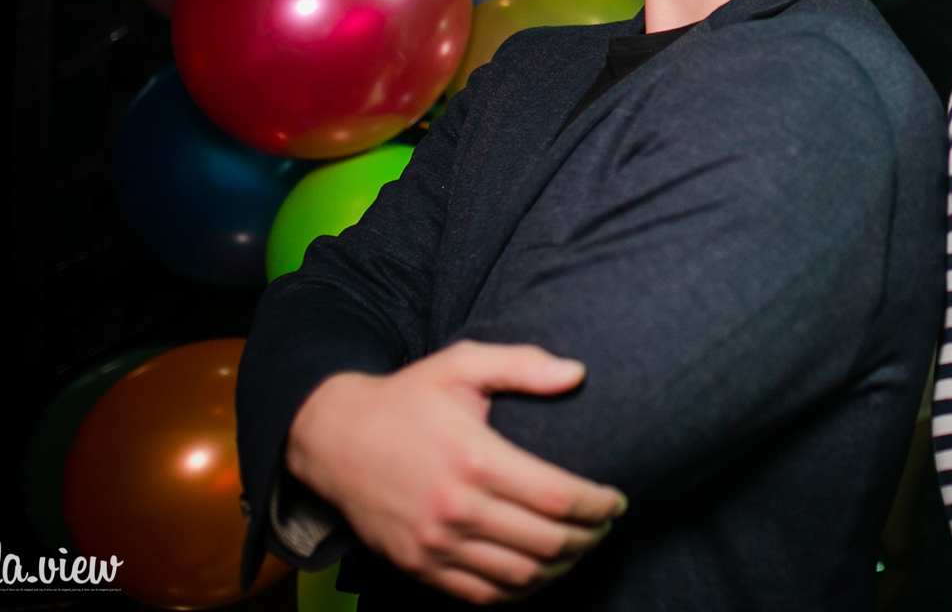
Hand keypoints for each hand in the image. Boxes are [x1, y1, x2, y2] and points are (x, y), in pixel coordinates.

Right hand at [286, 341, 626, 603]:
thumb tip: (578, 372)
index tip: (617, 500)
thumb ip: (521, 365)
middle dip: (588, 537)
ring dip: (561, 567)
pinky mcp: (419, 565)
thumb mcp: (460, 364)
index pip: (556, 496)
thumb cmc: (407, 398)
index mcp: (474, 458)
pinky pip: (482, 594)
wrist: (334, 439)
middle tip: (606, 525)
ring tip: (580, 546)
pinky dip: (520, 590)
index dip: (597, 504)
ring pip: (518, 576)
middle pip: (544, 542)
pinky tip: (539, 571)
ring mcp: (434, 544)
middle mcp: (455, 508)